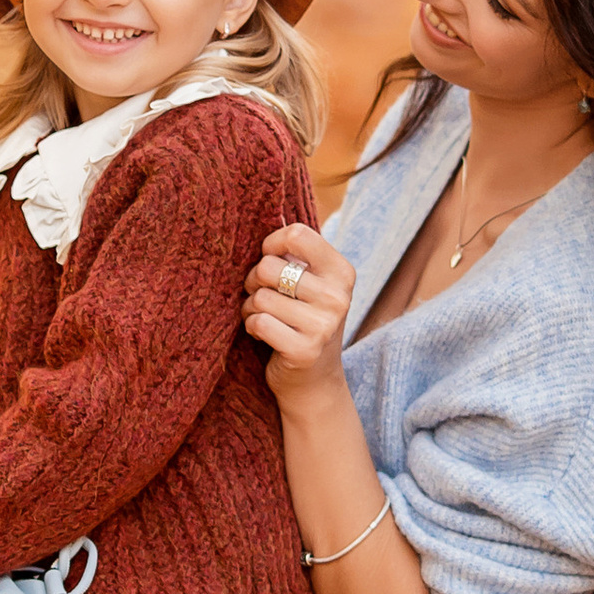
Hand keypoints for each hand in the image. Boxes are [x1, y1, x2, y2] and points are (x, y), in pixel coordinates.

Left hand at [242, 223, 354, 404]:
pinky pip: (257, 321)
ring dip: (251, 308)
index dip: (270, 243)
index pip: (297, 234)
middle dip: (254, 281)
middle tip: (261, 295)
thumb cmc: (304, 321)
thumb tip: (266, 212)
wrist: (314, 382)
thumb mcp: (311, 284)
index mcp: (342, 272)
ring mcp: (323, 325)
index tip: (266, 257)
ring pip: (259, 297)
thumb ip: (296, 255)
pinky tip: (263, 335)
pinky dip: (251, 327)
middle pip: (269, 267)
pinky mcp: (304, 350)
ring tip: (263, 317)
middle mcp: (338, 297)